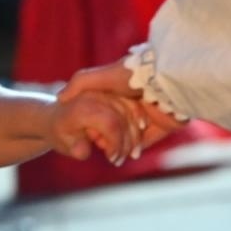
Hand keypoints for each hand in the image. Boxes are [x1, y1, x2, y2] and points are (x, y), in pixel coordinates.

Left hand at [49, 91, 147, 164]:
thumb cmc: (61, 132)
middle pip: (124, 118)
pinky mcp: (115, 93)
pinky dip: (140, 120)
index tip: (112, 158)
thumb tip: (82, 152)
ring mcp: (107, 92)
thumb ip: (75, 147)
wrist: (57, 116)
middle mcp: (97, 95)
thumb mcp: (63, 143)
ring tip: (132, 153)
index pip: (110, 124)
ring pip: (133, 111)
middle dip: (127, 142)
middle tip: (121, 159)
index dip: (116, 143)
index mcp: (83, 107)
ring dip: (137, 134)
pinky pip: (135, 104)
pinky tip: (141, 136)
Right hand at [60, 62, 184, 151]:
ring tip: (110, 153)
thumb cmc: (135, 76)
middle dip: (104, 136)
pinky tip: (124, 155)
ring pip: (127, 136)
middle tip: (96, 143)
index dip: (92, 121)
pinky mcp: (162, 127)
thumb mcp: (101, 75)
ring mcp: (149, 116)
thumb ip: (80, 83)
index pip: (100, 109)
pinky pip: (145, 143)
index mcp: (119, 90)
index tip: (85, 130)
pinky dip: (134, 150)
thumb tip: (61, 98)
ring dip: (118, 145)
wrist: (170, 84)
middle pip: (113, 124)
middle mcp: (134, 102)